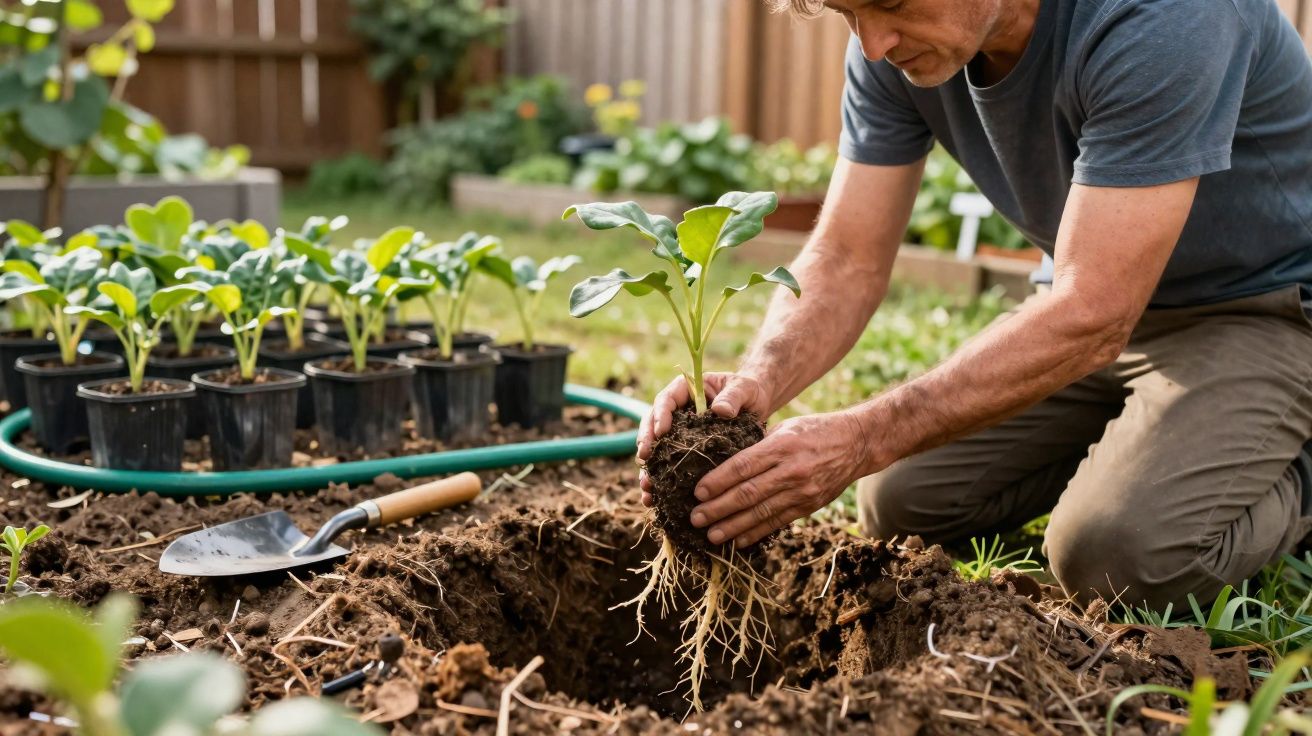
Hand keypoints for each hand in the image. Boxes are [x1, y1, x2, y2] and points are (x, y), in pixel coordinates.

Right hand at [635, 372, 773, 505]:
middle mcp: (676, 411)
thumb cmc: (748, 391)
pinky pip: (669, 464)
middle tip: (644, 457)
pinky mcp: (686, 451)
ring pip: (657, 448)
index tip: (661, 431)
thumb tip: (720, 410)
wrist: (755, 405)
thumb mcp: (743, 389)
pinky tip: (655, 498)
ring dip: (649, 467)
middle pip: (653, 424)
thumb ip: (732, 396)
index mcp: (685, 390)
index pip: (666, 400)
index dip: (660, 415)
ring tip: (646, 485)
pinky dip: (661, 480)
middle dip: (647, 442)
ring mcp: (678, 432)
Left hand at [687, 410, 871, 546]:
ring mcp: (802, 492)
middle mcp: (791, 471)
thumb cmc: (814, 430)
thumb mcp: (784, 427)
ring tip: (711, 535)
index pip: (742, 466)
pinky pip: (778, 522)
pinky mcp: (808, 506)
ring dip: (732, 526)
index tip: (697, 492)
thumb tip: (723, 462)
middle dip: (718, 508)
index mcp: (781, 446)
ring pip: (761, 513)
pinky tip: (738, 541)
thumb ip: (757, 445)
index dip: (717, 481)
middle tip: (695, 517)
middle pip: (748, 493)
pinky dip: (756, 533)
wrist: (856, 444)